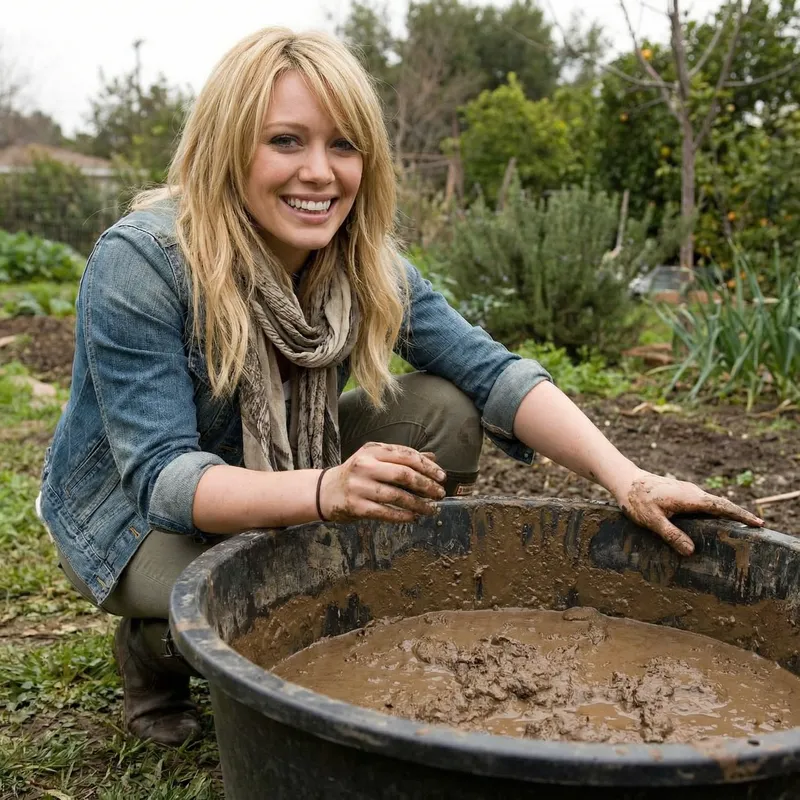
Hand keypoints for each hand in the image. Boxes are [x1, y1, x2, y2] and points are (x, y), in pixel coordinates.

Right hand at [319, 443, 446, 522]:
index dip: (427, 467)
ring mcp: (359, 486)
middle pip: (403, 475)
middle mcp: (365, 466)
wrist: (326, 491)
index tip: (442, 476)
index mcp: (372, 451)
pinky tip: (414, 517)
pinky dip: (403, 516)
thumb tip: (432, 458)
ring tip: (431, 509)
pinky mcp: (356, 506)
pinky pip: (385, 513)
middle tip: (440, 493)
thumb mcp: (376, 458)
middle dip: (426, 485)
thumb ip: (402, 457)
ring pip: (396, 496)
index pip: (406, 456)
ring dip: (418, 504)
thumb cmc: (357, 473)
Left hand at [613, 469, 763, 555]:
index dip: (740, 515)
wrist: (625, 480)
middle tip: (757, 529)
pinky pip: (703, 504)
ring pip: (712, 504)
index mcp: (689, 497)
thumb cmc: (637, 500)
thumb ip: (671, 535)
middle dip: (739, 516)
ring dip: (726, 514)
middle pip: (721, 505)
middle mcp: (692, 492)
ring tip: (741, 529)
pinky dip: (713, 512)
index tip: (758, 523)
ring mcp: (688, 491)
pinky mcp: (682, 493)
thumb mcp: (652, 520)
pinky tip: (714, 524)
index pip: (721, 506)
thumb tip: (691, 551)